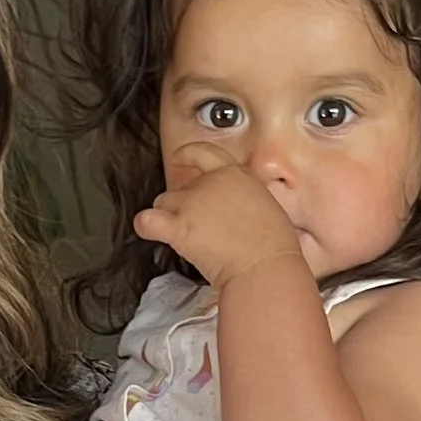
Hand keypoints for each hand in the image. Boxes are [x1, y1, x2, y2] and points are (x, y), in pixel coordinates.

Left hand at [133, 162, 311, 292]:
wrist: (266, 266)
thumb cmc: (274, 248)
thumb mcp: (267, 209)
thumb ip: (246, 202)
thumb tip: (239, 214)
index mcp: (236, 175)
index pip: (206, 153)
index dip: (188, 154)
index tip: (181, 157)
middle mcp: (212, 183)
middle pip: (182, 186)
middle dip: (181, 203)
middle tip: (193, 223)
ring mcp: (194, 203)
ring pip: (164, 202)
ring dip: (168, 215)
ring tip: (183, 237)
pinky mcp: (180, 228)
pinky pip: (148, 221)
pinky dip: (145, 225)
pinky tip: (149, 230)